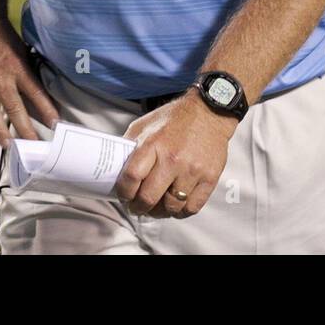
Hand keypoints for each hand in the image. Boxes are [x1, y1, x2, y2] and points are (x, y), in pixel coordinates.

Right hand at [0, 20, 59, 148]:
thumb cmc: (6, 40)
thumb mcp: (24, 52)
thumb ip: (31, 74)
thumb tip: (47, 97)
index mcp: (17, 67)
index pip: (36, 93)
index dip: (47, 110)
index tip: (56, 126)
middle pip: (14, 108)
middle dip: (25, 129)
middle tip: (35, 146)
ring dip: (0, 132)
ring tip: (10, 147)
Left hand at [117, 91, 235, 218]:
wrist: (208, 112)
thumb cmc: (175, 119)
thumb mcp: (144, 125)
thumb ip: (130, 147)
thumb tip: (116, 168)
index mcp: (153, 144)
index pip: (131, 178)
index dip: (123, 193)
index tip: (123, 196)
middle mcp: (173, 159)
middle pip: (149, 197)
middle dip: (138, 207)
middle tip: (136, 207)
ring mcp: (192, 170)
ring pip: (171, 207)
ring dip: (159, 212)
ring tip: (156, 208)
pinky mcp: (209, 178)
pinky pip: (191, 208)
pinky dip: (180, 212)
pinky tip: (175, 205)